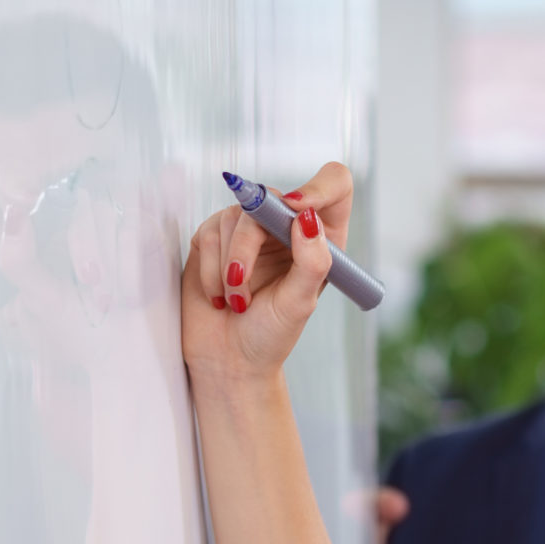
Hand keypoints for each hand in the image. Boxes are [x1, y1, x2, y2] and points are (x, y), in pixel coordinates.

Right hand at [180, 163, 353, 396]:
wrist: (228, 358)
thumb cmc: (270, 334)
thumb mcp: (300, 303)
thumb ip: (312, 261)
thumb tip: (308, 218)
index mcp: (322, 237)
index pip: (334, 184)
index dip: (319, 187)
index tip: (298, 210)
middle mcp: (286, 225)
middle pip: (270, 200)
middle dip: (250, 247)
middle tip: (242, 287)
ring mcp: (249, 228)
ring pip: (236, 216)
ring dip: (230, 266)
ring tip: (237, 301)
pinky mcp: (215, 235)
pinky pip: (210, 231)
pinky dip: (212, 269)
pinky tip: (220, 295)